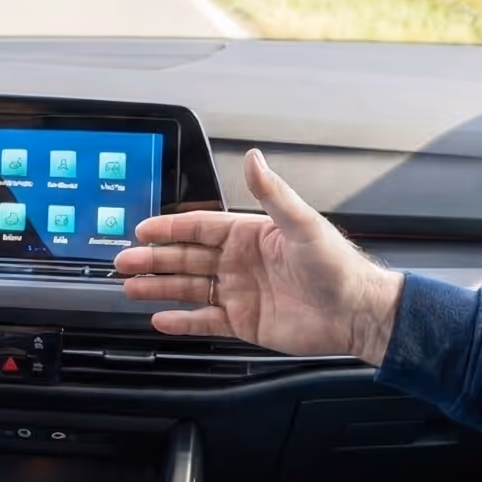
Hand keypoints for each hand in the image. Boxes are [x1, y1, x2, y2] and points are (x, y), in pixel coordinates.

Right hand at [114, 149, 404, 362]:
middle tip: (124, 261)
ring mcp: (240, 293)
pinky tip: (160, 319)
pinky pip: (205, 321)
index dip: (169, 228)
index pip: (200, 228)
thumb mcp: (302, 224)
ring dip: (159, 287)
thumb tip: (253, 158)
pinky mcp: (243, 323)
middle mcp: (240, 263)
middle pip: (186, 258)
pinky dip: (182, 321)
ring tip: (131, 287)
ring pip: (189, 289)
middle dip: (153, 259)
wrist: (356, 313)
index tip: (142, 228)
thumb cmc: (337, 266)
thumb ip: (272, 193)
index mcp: (250, 235)